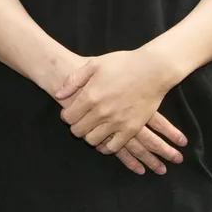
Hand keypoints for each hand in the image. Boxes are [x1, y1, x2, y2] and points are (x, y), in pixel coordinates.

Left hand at [56, 48, 184, 157]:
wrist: (153, 70)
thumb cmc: (123, 63)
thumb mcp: (94, 64)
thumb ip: (74, 80)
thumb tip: (58, 94)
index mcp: (91, 96)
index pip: (68, 117)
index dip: (66, 116)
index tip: (70, 113)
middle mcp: (102, 112)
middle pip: (78, 131)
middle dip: (76, 127)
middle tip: (80, 121)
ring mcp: (117, 122)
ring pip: (93, 141)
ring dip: (89, 136)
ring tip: (92, 129)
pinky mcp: (131, 129)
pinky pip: (113, 147)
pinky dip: (106, 147)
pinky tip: (105, 139)